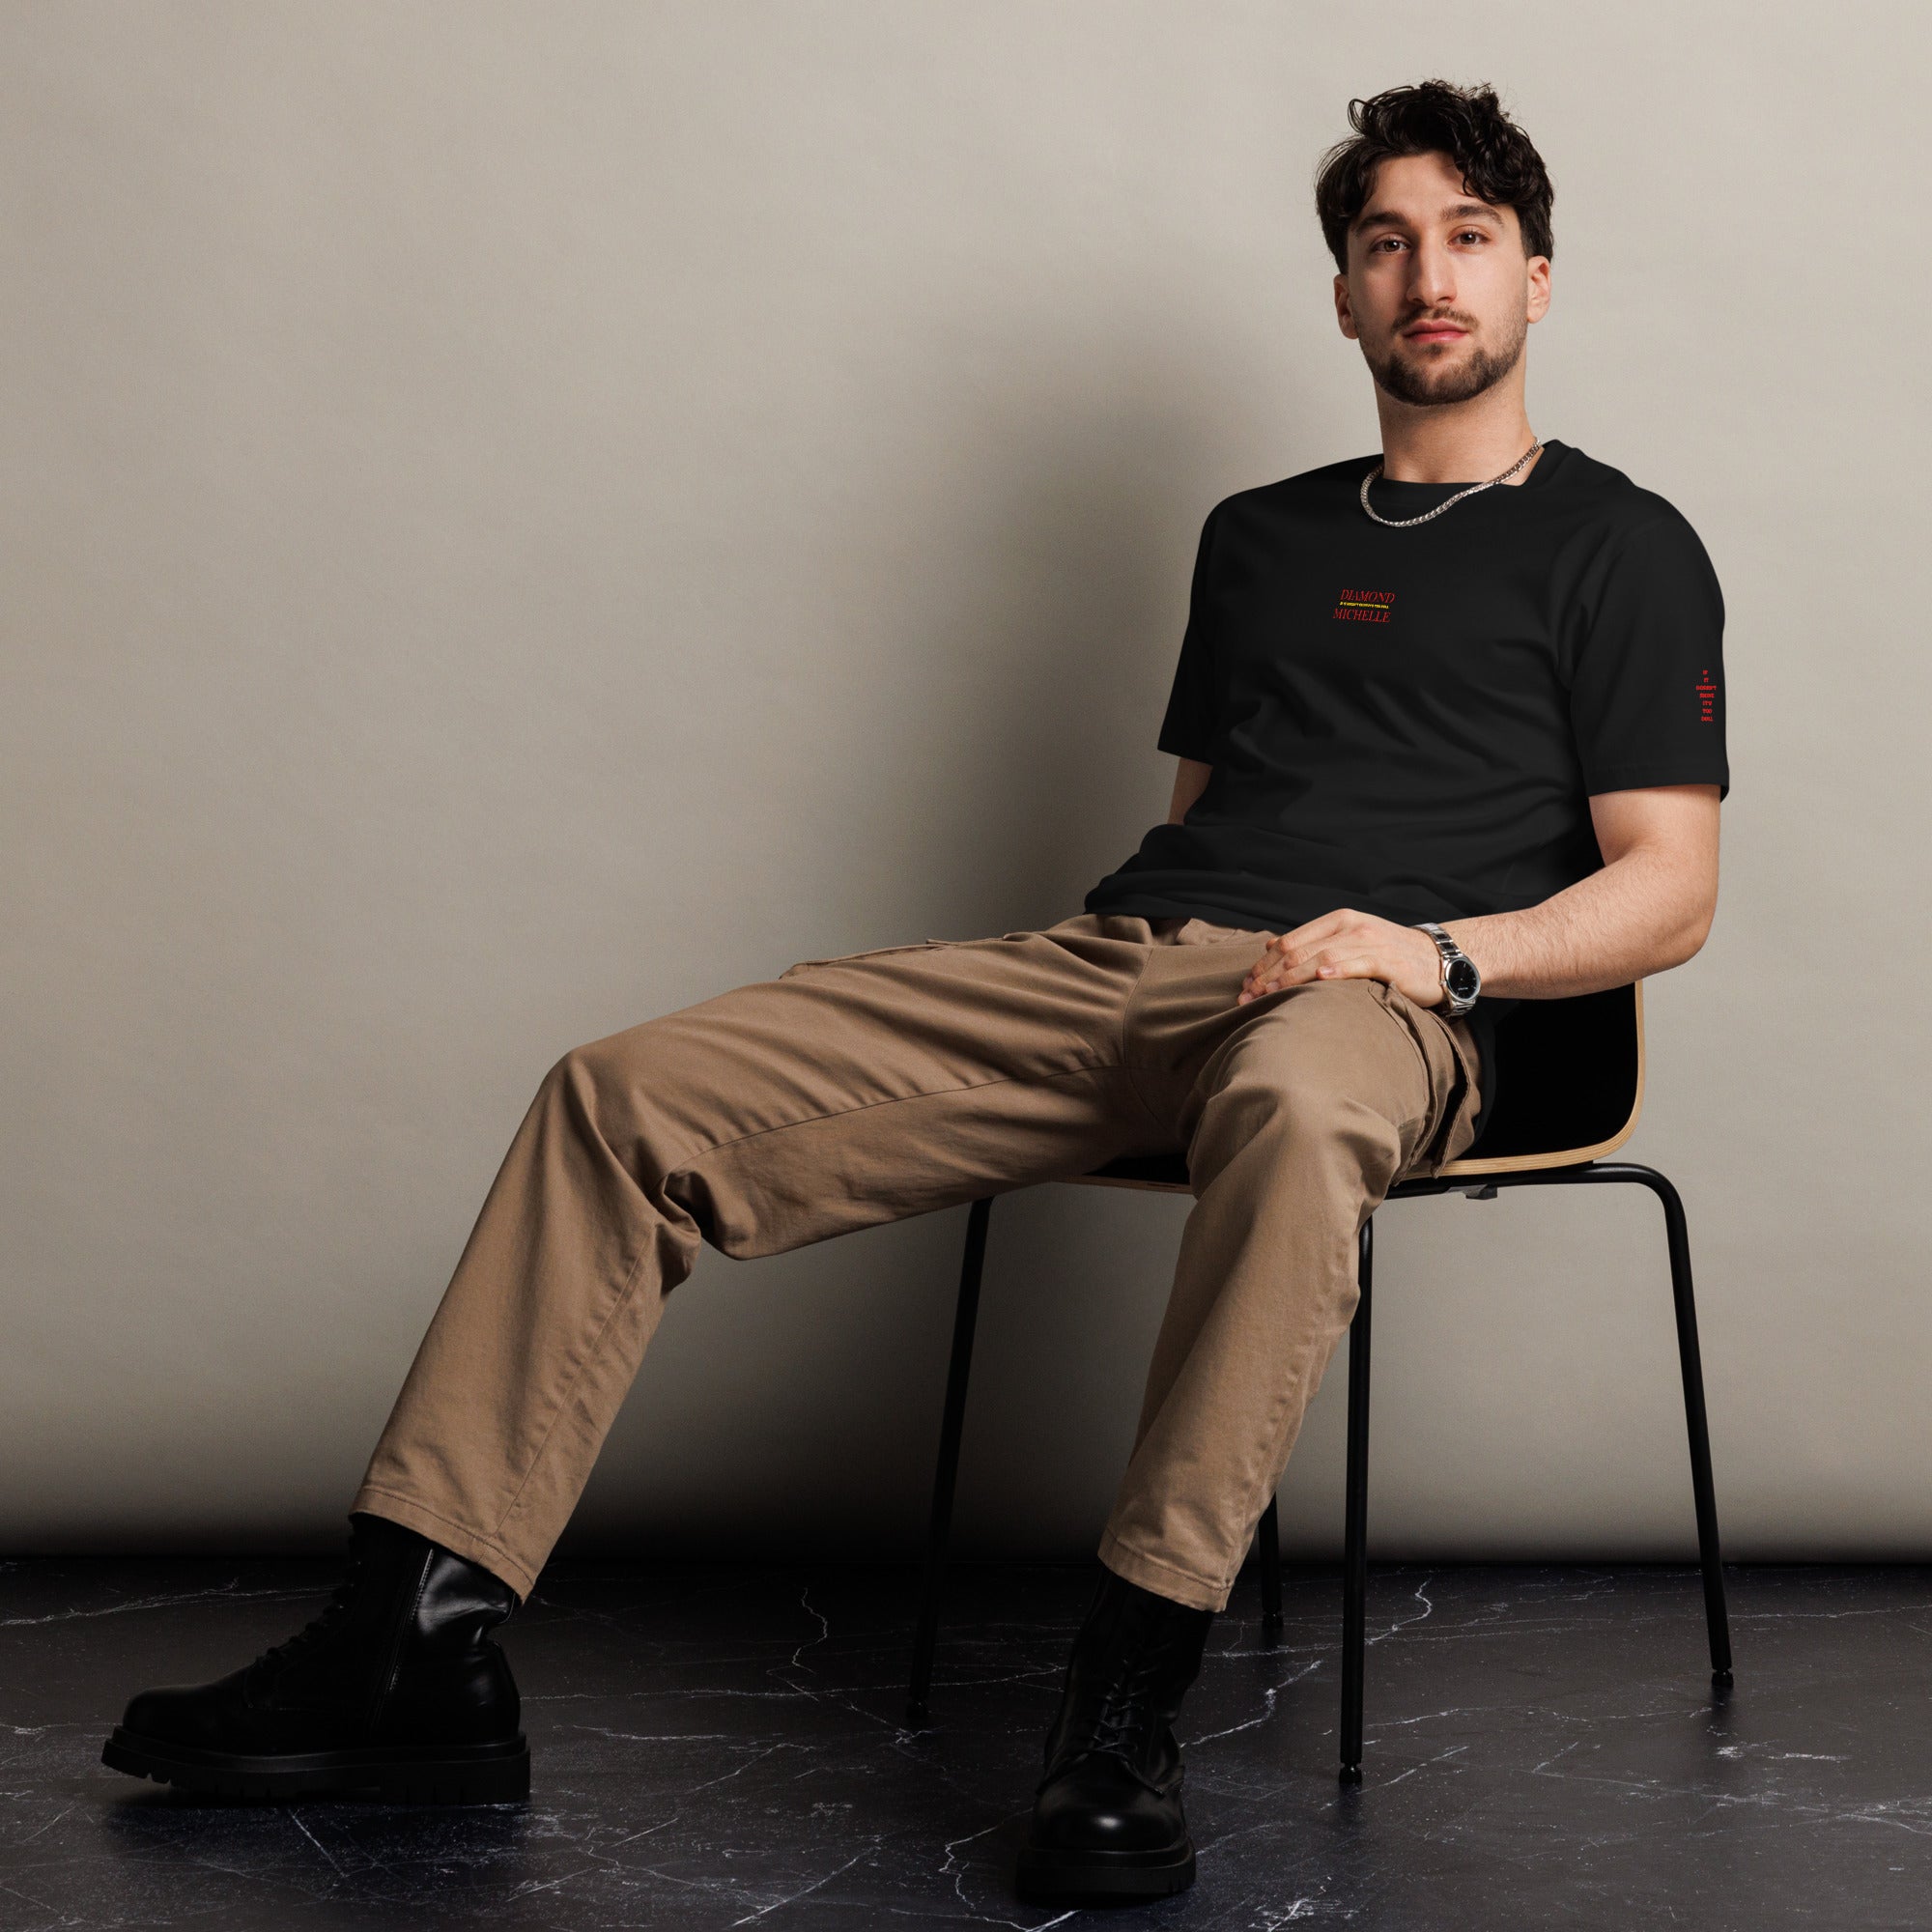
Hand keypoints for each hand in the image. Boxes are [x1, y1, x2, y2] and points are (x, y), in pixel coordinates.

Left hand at [1236, 909, 1445, 1007]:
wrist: (1436, 958)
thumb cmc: (1388, 955)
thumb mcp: (1349, 941)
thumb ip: (1314, 943)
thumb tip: (1271, 947)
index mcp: (1337, 921)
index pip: (1290, 941)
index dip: (1265, 964)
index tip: (1246, 986)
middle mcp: (1350, 927)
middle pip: (1299, 950)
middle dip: (1270, 975)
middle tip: (1248, 997)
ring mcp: (1369, 942)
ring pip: (1321, 957)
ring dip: (1291, 977)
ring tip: (1270, 993)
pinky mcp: (1387, 961)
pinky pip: (1357, 963)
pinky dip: (1336, 970)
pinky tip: (1319, 978)